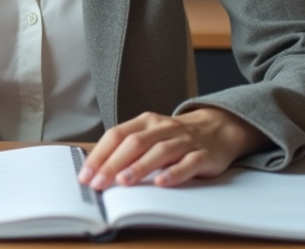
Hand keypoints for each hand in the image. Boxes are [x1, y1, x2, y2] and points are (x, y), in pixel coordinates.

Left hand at [78, 107, 268, 189]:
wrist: (218, 128)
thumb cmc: (176, 137)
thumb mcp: (151, 135)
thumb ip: (128, 148)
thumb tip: (97, 169)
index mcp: (146, 122)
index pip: (117, 135)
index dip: (100, 155)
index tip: (86, 175)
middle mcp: (164, 128)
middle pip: (135, 143)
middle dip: (113, 164)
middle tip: (99, 183)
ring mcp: (185, 141)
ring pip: (160, 151)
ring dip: (140, 167)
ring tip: (124, 182)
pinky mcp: (204, 155)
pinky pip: (188, 163)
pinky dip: (174, 173)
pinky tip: (161, 183)